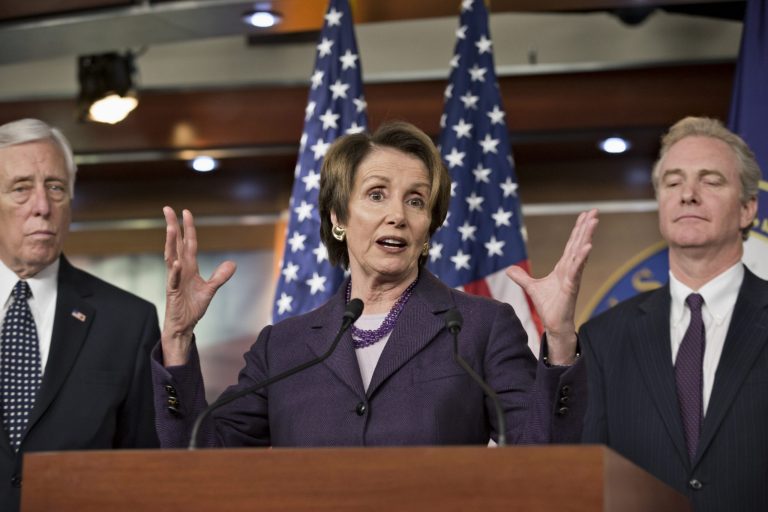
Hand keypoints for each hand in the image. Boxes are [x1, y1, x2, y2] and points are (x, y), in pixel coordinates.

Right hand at [161, 207, 235, 365]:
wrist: (184, 325)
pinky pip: (172, 280)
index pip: (189, 243)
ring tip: (171, 228)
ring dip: (171, 243)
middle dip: (173, 226)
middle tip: (168, 209)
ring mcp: (174, 279)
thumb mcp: (210, 289)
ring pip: (171, 257)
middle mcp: (180, 269)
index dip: (188, 228)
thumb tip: (232, 263)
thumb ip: (220, 276)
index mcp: (189, 267)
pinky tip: (176, 263)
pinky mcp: (172, 292)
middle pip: (176, 244)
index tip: (186, 212)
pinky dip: (174, 271)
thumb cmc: (192, 307)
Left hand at [505, 209, 597, 364]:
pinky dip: (582, 258)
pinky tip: (587, 246)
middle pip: (579, 243)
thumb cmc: (549, 307)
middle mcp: (571, 269)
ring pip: (580, 253)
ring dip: (587, 237)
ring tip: (594, 222)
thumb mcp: (531, 288)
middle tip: (595, 211)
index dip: (577, 229)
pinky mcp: (571, 286)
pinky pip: (577, 269)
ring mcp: (573, 277)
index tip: (584, 215)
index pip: (571, 244)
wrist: (554, 324)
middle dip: (586, 227)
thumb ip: (521, 277)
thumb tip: (509, 269)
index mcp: (563, 267)